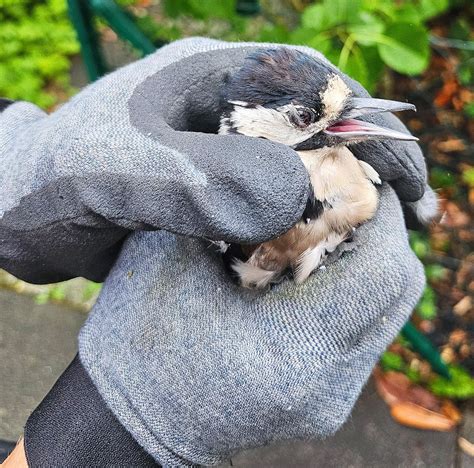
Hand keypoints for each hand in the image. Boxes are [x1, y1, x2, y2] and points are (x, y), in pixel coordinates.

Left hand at [0, 38, 433, 283]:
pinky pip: (272, 207)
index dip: (364, 126)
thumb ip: (200, 182)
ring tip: (382, 238)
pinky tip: (321, 254)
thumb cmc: (57, 181)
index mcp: (211, 80)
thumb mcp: (120, 173)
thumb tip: (295, 196)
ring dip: (340, 202)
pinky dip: (302, 228)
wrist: (18, 212)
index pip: (308, 89)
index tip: (401, 174)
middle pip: (315, 129)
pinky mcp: (213, 192)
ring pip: (298, 171)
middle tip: (413, 213)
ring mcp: (221, 152)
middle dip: (367, 166)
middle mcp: (225, 111)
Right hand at [78, 183, 423, 465]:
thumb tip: (280, 162)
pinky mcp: (326, 394)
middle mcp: (327, 384)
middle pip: (398, 289)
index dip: (380, 212)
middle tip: (340, 192)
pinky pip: (363, 327)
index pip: (381, 271)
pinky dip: (349, 286)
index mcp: (292, 351)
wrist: (133, 412)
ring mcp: (331, 395)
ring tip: (325, 225)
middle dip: (379, 230)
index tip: (354, 172)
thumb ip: (234, 211)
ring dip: (365, 257)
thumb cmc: (138, 339)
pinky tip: (311, 265)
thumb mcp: (172, 261)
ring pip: (386, 308)